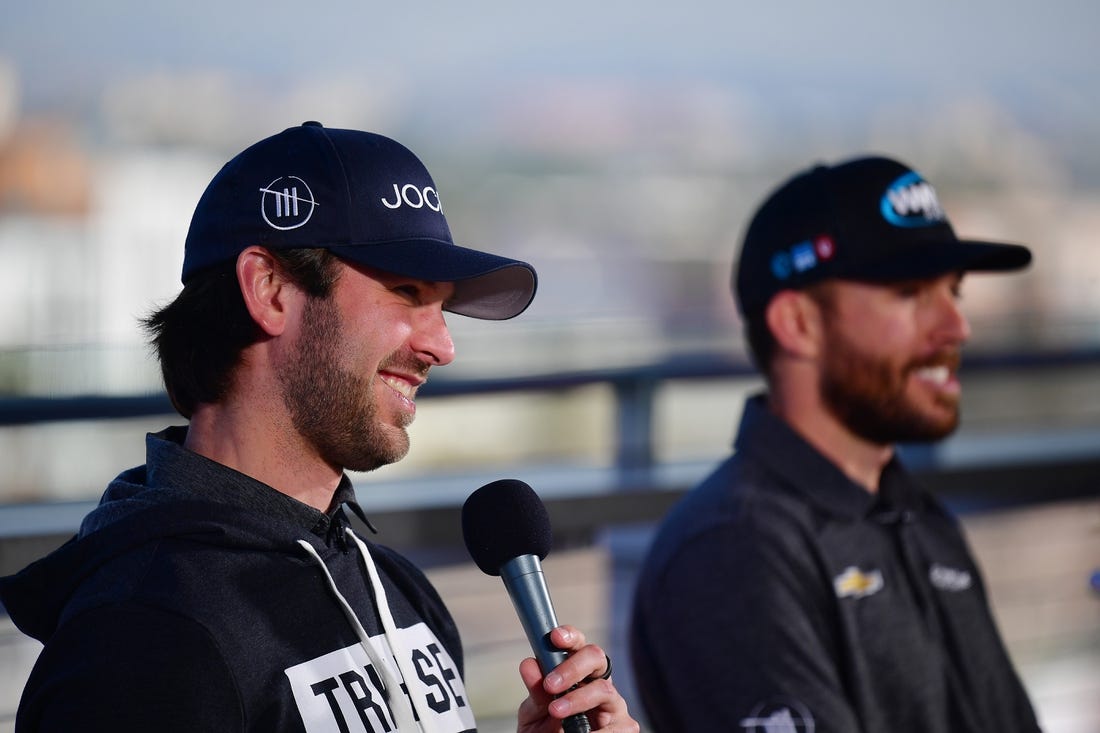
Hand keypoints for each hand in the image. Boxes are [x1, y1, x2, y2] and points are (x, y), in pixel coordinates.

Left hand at [516, 625, 639, 732]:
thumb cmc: (546, 731)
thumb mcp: (534, 713)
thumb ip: (536, 692)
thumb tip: (529, 665)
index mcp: (577, 673)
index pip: (577, 645)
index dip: (570, 636)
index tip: (555, 637)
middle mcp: (598, 682)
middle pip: (596, 657)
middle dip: (573, 667)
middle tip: (550, 685)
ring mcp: (613, 704)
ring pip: (605, 689)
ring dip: (578, 699)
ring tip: (556, 712)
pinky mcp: (625, 727)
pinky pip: (616, 726)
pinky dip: (595, 730)